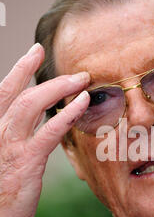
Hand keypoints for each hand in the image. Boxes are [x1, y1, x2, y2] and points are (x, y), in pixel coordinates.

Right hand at [0, 43, 90, 216]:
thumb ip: (14, 141)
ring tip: (82, 80)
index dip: (19, 70)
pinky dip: (68, 113)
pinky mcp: (26, 162)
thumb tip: (34, 130)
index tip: (34, 53)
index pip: (3, 92)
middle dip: (38, 70)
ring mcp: (9, 146)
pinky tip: (83, 103)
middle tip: (60, 60)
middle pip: (16, 91)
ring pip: (32, 103)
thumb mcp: (2, 162)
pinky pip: (49, 131)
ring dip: (59, 87)